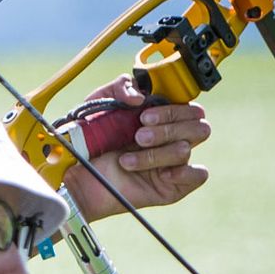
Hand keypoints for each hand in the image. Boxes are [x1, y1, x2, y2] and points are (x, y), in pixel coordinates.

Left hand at [63, 75, 208, 220]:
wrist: (76, 174)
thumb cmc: (89, 139)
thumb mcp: (99, 103)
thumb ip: (120, 87)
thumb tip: (140, 96)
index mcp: (161, 117)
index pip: (189, 108)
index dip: (173, 110)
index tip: (144, 115)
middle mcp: (171, 138)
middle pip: (198, 127)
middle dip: (168, 130)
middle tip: (138, 136)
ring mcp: (172, 163)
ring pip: (185, 150)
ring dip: (156, 154)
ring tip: (127, 160)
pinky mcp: (171, 186)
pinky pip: (198, 176)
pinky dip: (184, 173)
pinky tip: (161, 174)